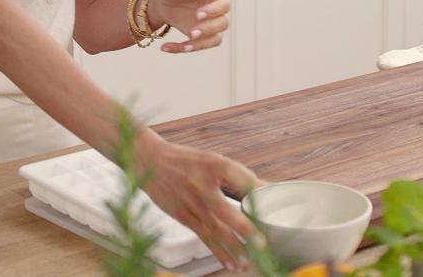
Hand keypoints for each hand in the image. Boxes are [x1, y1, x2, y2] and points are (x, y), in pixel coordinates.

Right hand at [137, 132, 259, 271]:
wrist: (150, 161)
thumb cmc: (185, 160)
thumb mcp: (212, 159)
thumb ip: (237, 175)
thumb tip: (264, 189)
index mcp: (213, 164)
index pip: (241, 177)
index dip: (258, 190)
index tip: (273, 199)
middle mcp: (202, 185)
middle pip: (227, 211)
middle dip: (245, 229)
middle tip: (261, 244)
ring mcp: (191, 203)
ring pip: (216, 230)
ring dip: (233, 249)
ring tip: (249, 262)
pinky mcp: (183, 217)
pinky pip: (204, 237)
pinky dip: (218, 252)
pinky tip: (230, 263)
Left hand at [149, 0, 229, 53]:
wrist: (162, 0)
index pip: (223, 4)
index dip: (213, 11)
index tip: (198, 14)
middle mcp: (217, 11)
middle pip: (223, 23)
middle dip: (208, 29)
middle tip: (192, 33)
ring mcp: (211, 25)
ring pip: (215, 39)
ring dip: (200, 44)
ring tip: (184, 46)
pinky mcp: (201, 38)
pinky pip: (197, 47)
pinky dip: (182, 49)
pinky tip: (165, 47)